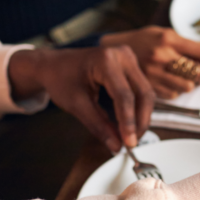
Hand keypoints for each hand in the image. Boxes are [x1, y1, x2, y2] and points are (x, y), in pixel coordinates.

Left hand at [8, 47, 154, 152]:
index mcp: (106, 60)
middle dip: (140, 121)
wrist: (54, 64)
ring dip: (142, 116)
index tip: (128, 143)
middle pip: (143, 93)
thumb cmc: (60, 79)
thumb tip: (117, 145)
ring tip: (132, 135)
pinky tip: (131, 123)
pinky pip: (141, 89)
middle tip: (132, 142)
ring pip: (146, 92)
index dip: (128, 122)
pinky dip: (138, 108)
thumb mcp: (76, 105)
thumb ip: (98, 125)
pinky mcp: (131, 65)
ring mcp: (129, 58)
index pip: (124, 96)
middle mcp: (122, 55)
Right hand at [100, 27, 199, 98]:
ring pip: (187, 88)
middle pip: (199, 74)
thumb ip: (184, 45)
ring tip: (175, 75)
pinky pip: (172, 96)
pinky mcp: (147, 87)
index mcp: (169, 38)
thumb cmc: (141, 41)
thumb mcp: (162, 34)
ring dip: (187, 85)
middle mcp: (163, 55)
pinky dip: (173, 92)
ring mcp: (154, 73)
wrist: (108, 49)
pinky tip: (164, 82)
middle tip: (199, 73)